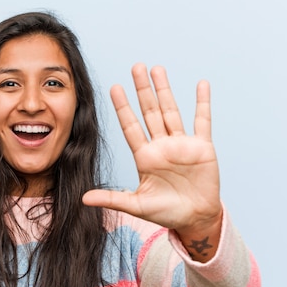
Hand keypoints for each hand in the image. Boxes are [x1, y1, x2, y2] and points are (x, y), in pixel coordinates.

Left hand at [83, 64, 221, 258]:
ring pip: (171, 111)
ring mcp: (181, 144)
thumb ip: (112, 198)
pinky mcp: (202, 147)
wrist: (195, 219)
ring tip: (157, 69)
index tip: (114, 87)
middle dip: (142, 90)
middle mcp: (161, 146)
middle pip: (149, 112)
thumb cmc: (166, 212)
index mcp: (144, 157)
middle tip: (136, 67)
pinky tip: (201, 85)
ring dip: (165, 90)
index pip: (131, 127)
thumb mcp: (136, 205)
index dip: (123, 108)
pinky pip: (202, 121)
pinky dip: (202, 103)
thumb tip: (83, 198)